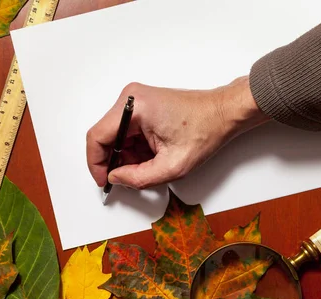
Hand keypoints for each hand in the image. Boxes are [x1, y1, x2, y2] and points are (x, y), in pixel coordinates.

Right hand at [86, 76, 269, 189]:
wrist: (224, 113)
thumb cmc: (206, 129)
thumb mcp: (172, 166)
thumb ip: (138, 178)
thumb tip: (116, 178)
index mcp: (134, 107)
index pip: (97, 137)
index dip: (96, 163)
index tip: (104, 180)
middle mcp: (130, 97)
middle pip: (105, 136)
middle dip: (114, 161)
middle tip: (128, 178)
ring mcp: (135, 100)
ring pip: (115, 135)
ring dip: (126, 156)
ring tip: (149, 166)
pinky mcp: (142, 105)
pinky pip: (126, 131)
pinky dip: (134, 148)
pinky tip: (151, 156)